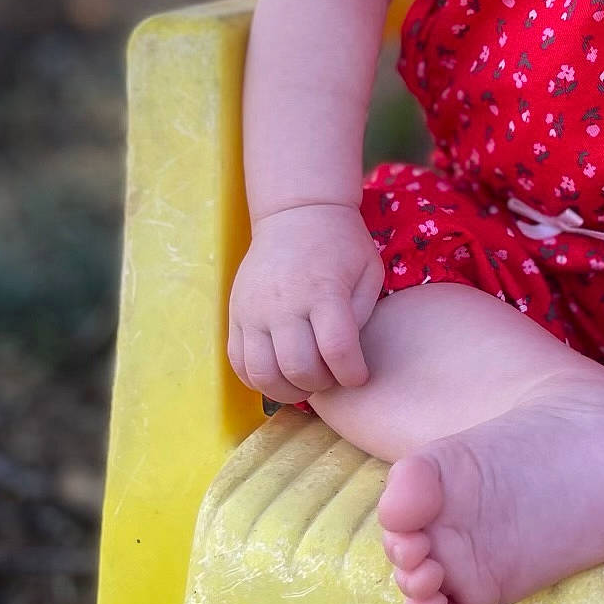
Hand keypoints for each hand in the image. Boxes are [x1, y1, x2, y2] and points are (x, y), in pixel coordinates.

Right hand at [228, 203, 386, 400]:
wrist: (295, 214)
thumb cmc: (341, 244)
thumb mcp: (369, 271)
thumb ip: (362, 315)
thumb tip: (346, 356)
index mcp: (323, 290)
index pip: (337, 349)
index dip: (352, 374)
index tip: (359, 375)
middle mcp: (283, 303)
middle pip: (297, 368)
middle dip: (321, 384)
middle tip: (332, 375)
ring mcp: (253, 311)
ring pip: (262, 373)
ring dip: (287, 390)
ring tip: (305, 380)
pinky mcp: (235, 315)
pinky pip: (238, 363)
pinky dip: (258, 380)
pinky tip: (279, 374)